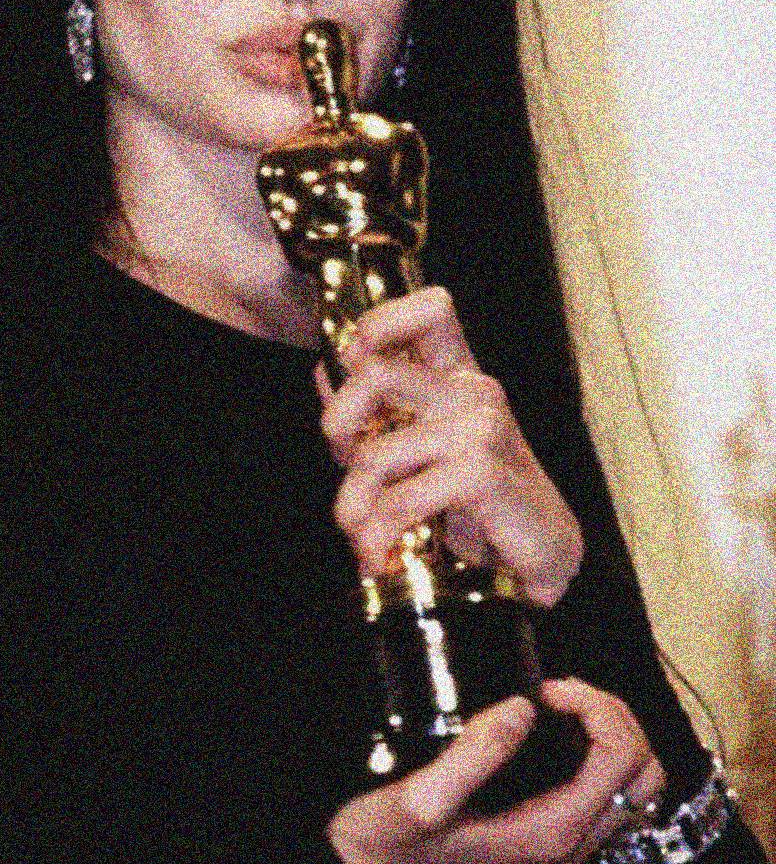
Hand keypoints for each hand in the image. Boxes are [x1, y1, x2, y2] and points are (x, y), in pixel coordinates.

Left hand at [316, 286, 582, 605]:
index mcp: (460, 376)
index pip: (430, 309)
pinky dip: (379, 534)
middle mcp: (472, 392)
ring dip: (355, 505)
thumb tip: (324, 370)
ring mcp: (480, 428)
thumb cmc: (480, 502)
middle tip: (343, 463)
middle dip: (337, 423)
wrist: (539, 554)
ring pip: (375, 453)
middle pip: (375, 372)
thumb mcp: (421, 447)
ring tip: (363, 534)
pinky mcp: (481, 472)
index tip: (351, 365)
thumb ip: (375, 410)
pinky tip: (382, 553)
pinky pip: (399, 500)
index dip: (379, 323)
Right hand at [328, 679, 666, 863]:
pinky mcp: (547, 840)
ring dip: (612, 735)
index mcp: (548, 833)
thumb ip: (476, 754)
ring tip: (561, 705)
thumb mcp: (421, 798)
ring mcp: (562, 848)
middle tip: (561, 692)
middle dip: (615, 718)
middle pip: (644, 775)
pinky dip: (599, 755)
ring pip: (633, 787)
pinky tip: (555, 732)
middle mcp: (567, 848)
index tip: (550, 689)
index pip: (621, 762)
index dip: (598, 710)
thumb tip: (525, 709)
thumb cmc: (387, 845)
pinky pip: (605, 797)